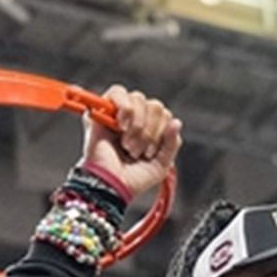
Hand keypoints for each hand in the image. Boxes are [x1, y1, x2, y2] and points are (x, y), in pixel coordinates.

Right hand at [82, 86, 180, 201]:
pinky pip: (118, 92)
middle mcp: (134, 119)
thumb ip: (172, 143)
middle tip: (137, 151)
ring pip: (139, 99)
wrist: (112, 184)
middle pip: (155, 105)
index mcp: (149, 129)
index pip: (164, 114)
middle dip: (150, 131)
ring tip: (127, 144)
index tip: (150, 153)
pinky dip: (126, 110)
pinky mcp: (100, 110)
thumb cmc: (134, 178)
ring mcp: (118, 114)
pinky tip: (121, 127)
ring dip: (138, 126)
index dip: (162, 132)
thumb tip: (176, 122)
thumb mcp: (163, 163)